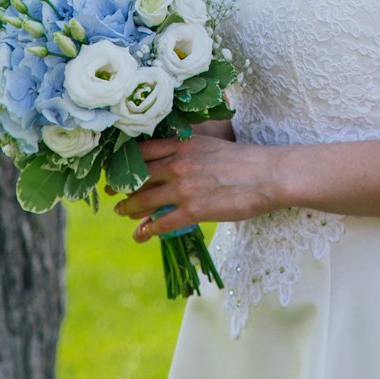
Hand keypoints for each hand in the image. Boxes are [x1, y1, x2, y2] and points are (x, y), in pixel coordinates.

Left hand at [111, 133, 284, 243]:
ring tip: (122, 212)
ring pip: (143, 199)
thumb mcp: (211, 145)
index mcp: (183, 143)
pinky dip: (147, 230)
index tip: (117, 166)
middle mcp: (178, 163)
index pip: (142, 150)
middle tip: (111, 191)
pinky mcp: (193, 210)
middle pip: (138, 175)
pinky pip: (161, 223)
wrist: (268, 175)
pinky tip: (142, 234)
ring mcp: (184, 188)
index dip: (125, 159)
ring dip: (129, 208)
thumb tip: (173, 160)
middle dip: (120, 184)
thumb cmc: (244, 159)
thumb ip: (188, 150)